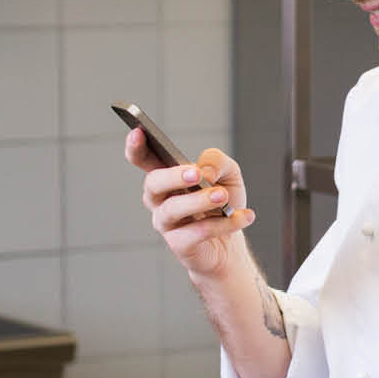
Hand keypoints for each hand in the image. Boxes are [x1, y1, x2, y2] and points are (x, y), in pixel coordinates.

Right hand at [137, 136, 252, 279]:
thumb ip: (217, 162)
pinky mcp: (179, 245)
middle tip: (197, 174)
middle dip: (174, 176)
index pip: (143, 159)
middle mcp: (159, 199)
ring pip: (172, 209)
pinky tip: (243, 217)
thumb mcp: (229, 174)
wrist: (231, 244)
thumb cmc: (223, 203)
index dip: (135, 147)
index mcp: (167, 176)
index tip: (138, 132)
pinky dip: (223, 224)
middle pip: (153, 183)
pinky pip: (196, 233)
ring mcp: (166, 223)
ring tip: (222, 196)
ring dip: (199, 201)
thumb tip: (204, 171)